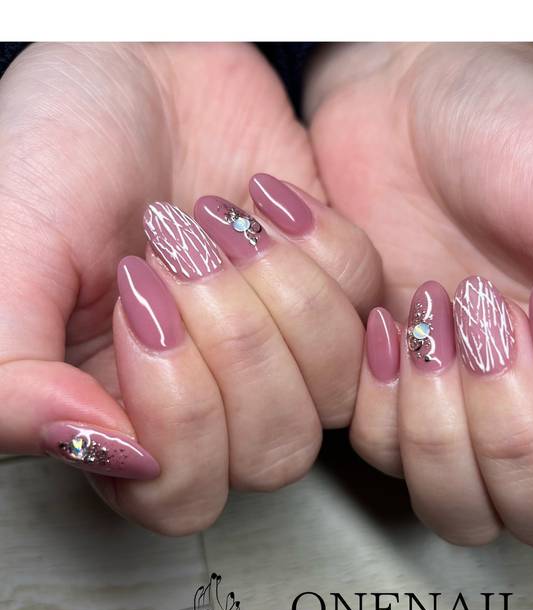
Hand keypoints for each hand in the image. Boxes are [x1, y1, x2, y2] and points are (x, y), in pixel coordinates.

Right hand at [0, 43, 380, 533]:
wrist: (134, 67)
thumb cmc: (58, 153)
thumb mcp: (8, 257)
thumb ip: (15, 378)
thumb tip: (105, 452)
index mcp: (122, 416)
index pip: (181, 492)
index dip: (176, 411)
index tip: (139, 299)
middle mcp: (210, 403)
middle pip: (272, 453)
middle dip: (235, 341)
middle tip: (177, 249)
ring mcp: (284, 357)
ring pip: (334, 394)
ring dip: (282, 295)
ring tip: (220, 220)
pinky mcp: (335, 300)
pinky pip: (368, 313)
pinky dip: (320, 246)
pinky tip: (265, 201)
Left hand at [305, 43, 532, 547]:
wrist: (401, 105)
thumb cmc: (514, 134)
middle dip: (510, 422)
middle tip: (488, 316)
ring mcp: (469, 420)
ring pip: (465, 510)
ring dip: (444, 421)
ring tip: (435, 317)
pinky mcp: (397, 408)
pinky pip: (389, 466)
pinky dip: (384, 401)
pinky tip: (389, 326)